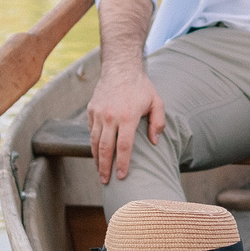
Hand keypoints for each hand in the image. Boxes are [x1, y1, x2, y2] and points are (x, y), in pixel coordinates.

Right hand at [89, 64, 163, 183]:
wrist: (120, 68)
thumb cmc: (141, 87)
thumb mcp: (157, 102)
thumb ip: (158, 123)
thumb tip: (154, 142)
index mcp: (127, 117)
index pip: (123, 147)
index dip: (122, 164)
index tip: (122, 176)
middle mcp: (110, 116)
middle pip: (105, 149)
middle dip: (105, 168)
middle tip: (106, 181)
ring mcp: (98, 114)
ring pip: (95, 142)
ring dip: (97, 159)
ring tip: (100, 172)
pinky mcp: (91, 111)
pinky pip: (91, 132)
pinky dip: (93, 145)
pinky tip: (97, 154)